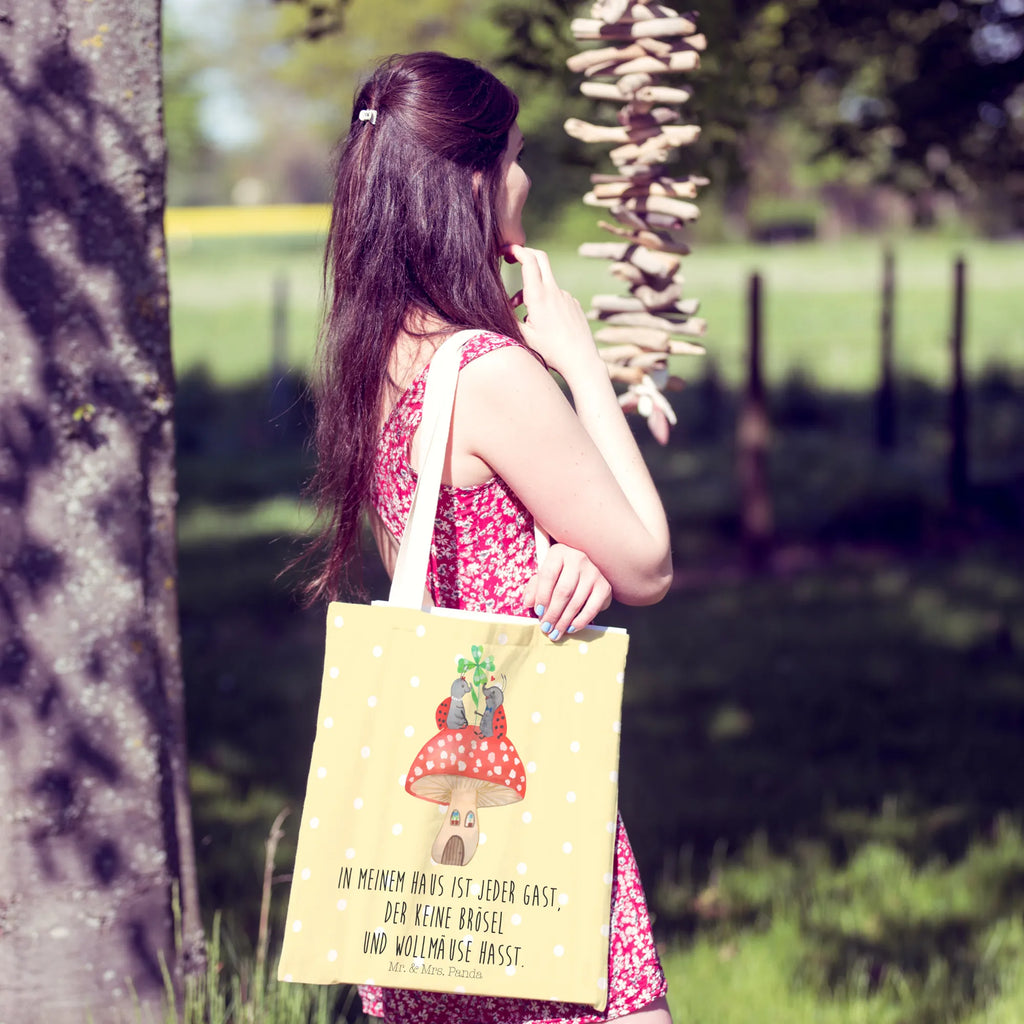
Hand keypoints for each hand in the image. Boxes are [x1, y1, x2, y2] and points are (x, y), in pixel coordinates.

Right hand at [503, 244, 600, 380]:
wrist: (581, 360)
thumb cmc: (551, 351)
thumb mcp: (524, 337)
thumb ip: (508, 318)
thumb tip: (496, 308)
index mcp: (539, 296)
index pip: (529, 260)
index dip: (516, 250)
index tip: (506, 250)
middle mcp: (554, 291)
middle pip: (541, 258)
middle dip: (525, 254)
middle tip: (512, 258)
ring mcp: (566, 296)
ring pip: (545, 283)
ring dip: (532, 291)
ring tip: (525, 317)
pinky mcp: (574, 304)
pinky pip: (556, 296)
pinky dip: (545, 302)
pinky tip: (545, 324)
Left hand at [522, 543, 612, 640]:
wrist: (586, 571)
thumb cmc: (560, 574)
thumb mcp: (544, 576)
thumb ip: (534, 588)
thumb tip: (528, 602)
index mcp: (559, 553)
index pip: (548, 575)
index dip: (541, 596)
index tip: (537, 612)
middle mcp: (578, 559)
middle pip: (563, 591)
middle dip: (553, 613)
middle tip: (546, 628)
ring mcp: (593, 572)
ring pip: (576, 602)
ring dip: (564, 621)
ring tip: (555, 632)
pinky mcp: (604, 586)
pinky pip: (591, 608)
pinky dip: (580, 621)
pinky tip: (571, 628)